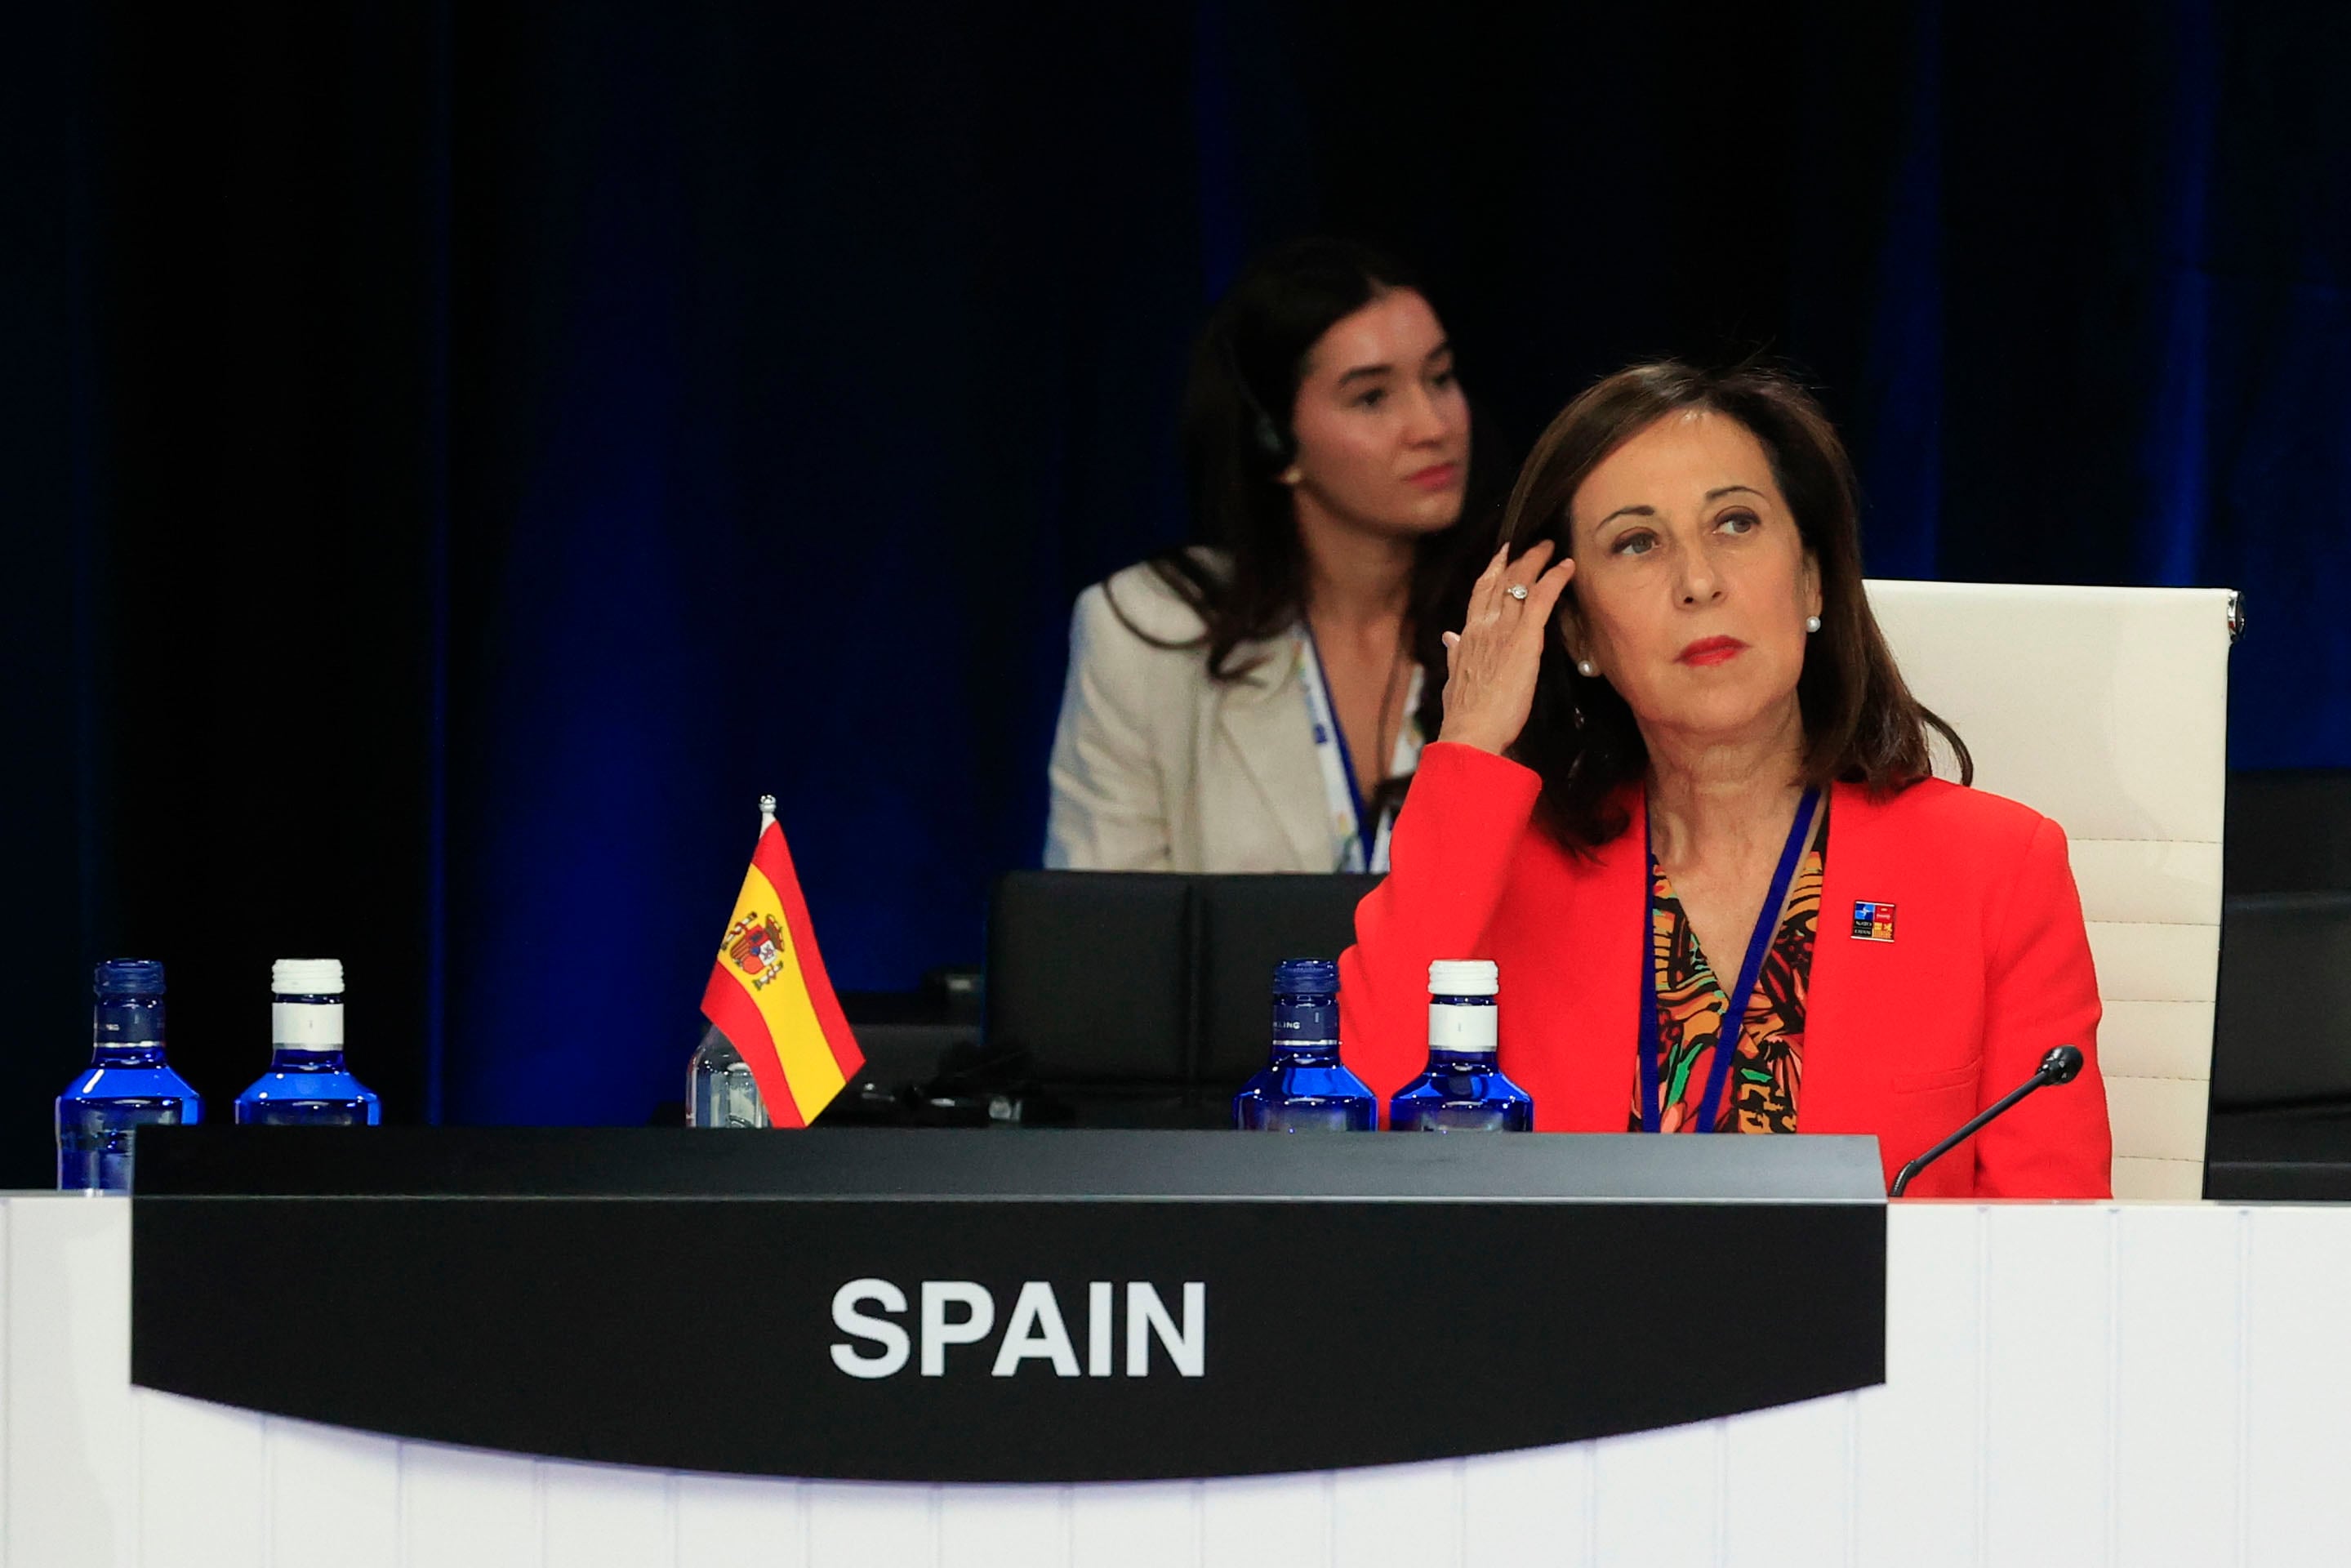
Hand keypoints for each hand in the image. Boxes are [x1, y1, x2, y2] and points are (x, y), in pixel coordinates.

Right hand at [1436, 541, 1574, 755]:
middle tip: (1533, 544)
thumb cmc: (1464, 714)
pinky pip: (1541, 599)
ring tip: (1551, 548)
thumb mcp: (1453, 678)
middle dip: (1518, 559)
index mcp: (1468, 635)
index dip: (1492, 570)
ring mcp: (1504, 630)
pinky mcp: (1525, 640)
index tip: (1502, 554)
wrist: (1471, 731)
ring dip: (1537, 561)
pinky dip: (1554, 578)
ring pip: (1520, 583)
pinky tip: (1567, 567)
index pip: (1480, 593)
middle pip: (1501, 581)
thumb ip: (1454, 654)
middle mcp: (1484, 626)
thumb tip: (1449, 638)